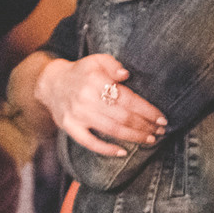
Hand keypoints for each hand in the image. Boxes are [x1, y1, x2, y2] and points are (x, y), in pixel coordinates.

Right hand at [36, 54, 166, 157]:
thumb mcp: (96, 60)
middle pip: (123, 116)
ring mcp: (77, 115)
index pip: (127, 99)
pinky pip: (90, 143)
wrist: (51, 83)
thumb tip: (126, 75)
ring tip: (150, 140)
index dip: (147, 110)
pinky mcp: (70, 127)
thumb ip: (112, 64)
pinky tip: (123, 152)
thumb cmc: (81, 72)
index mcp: (95, 80)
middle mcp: (86, 99)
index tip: (162, 118)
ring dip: (134, 137)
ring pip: (111, 130)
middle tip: (160, 131)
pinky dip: (107, 150)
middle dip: (145, 126)